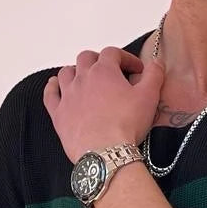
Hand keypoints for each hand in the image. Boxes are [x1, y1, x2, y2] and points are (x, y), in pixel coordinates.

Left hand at [43, 46, 164, 163]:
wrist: (105, 154)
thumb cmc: (127, 125)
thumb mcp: (149, 97)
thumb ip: (154, 75)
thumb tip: (156, 62)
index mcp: (104, 71)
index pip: (113, 53)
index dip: (125, 58)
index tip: (136, 70)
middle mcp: (82, 78)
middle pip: (86, 58)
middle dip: (99, 61)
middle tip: (110, 73)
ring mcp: (68, 96)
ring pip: (66, 73)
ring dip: (75, 71)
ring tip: (84, 79)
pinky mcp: (59, 115)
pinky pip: (50, 95)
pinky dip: (52, 87)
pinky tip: (55, 85)